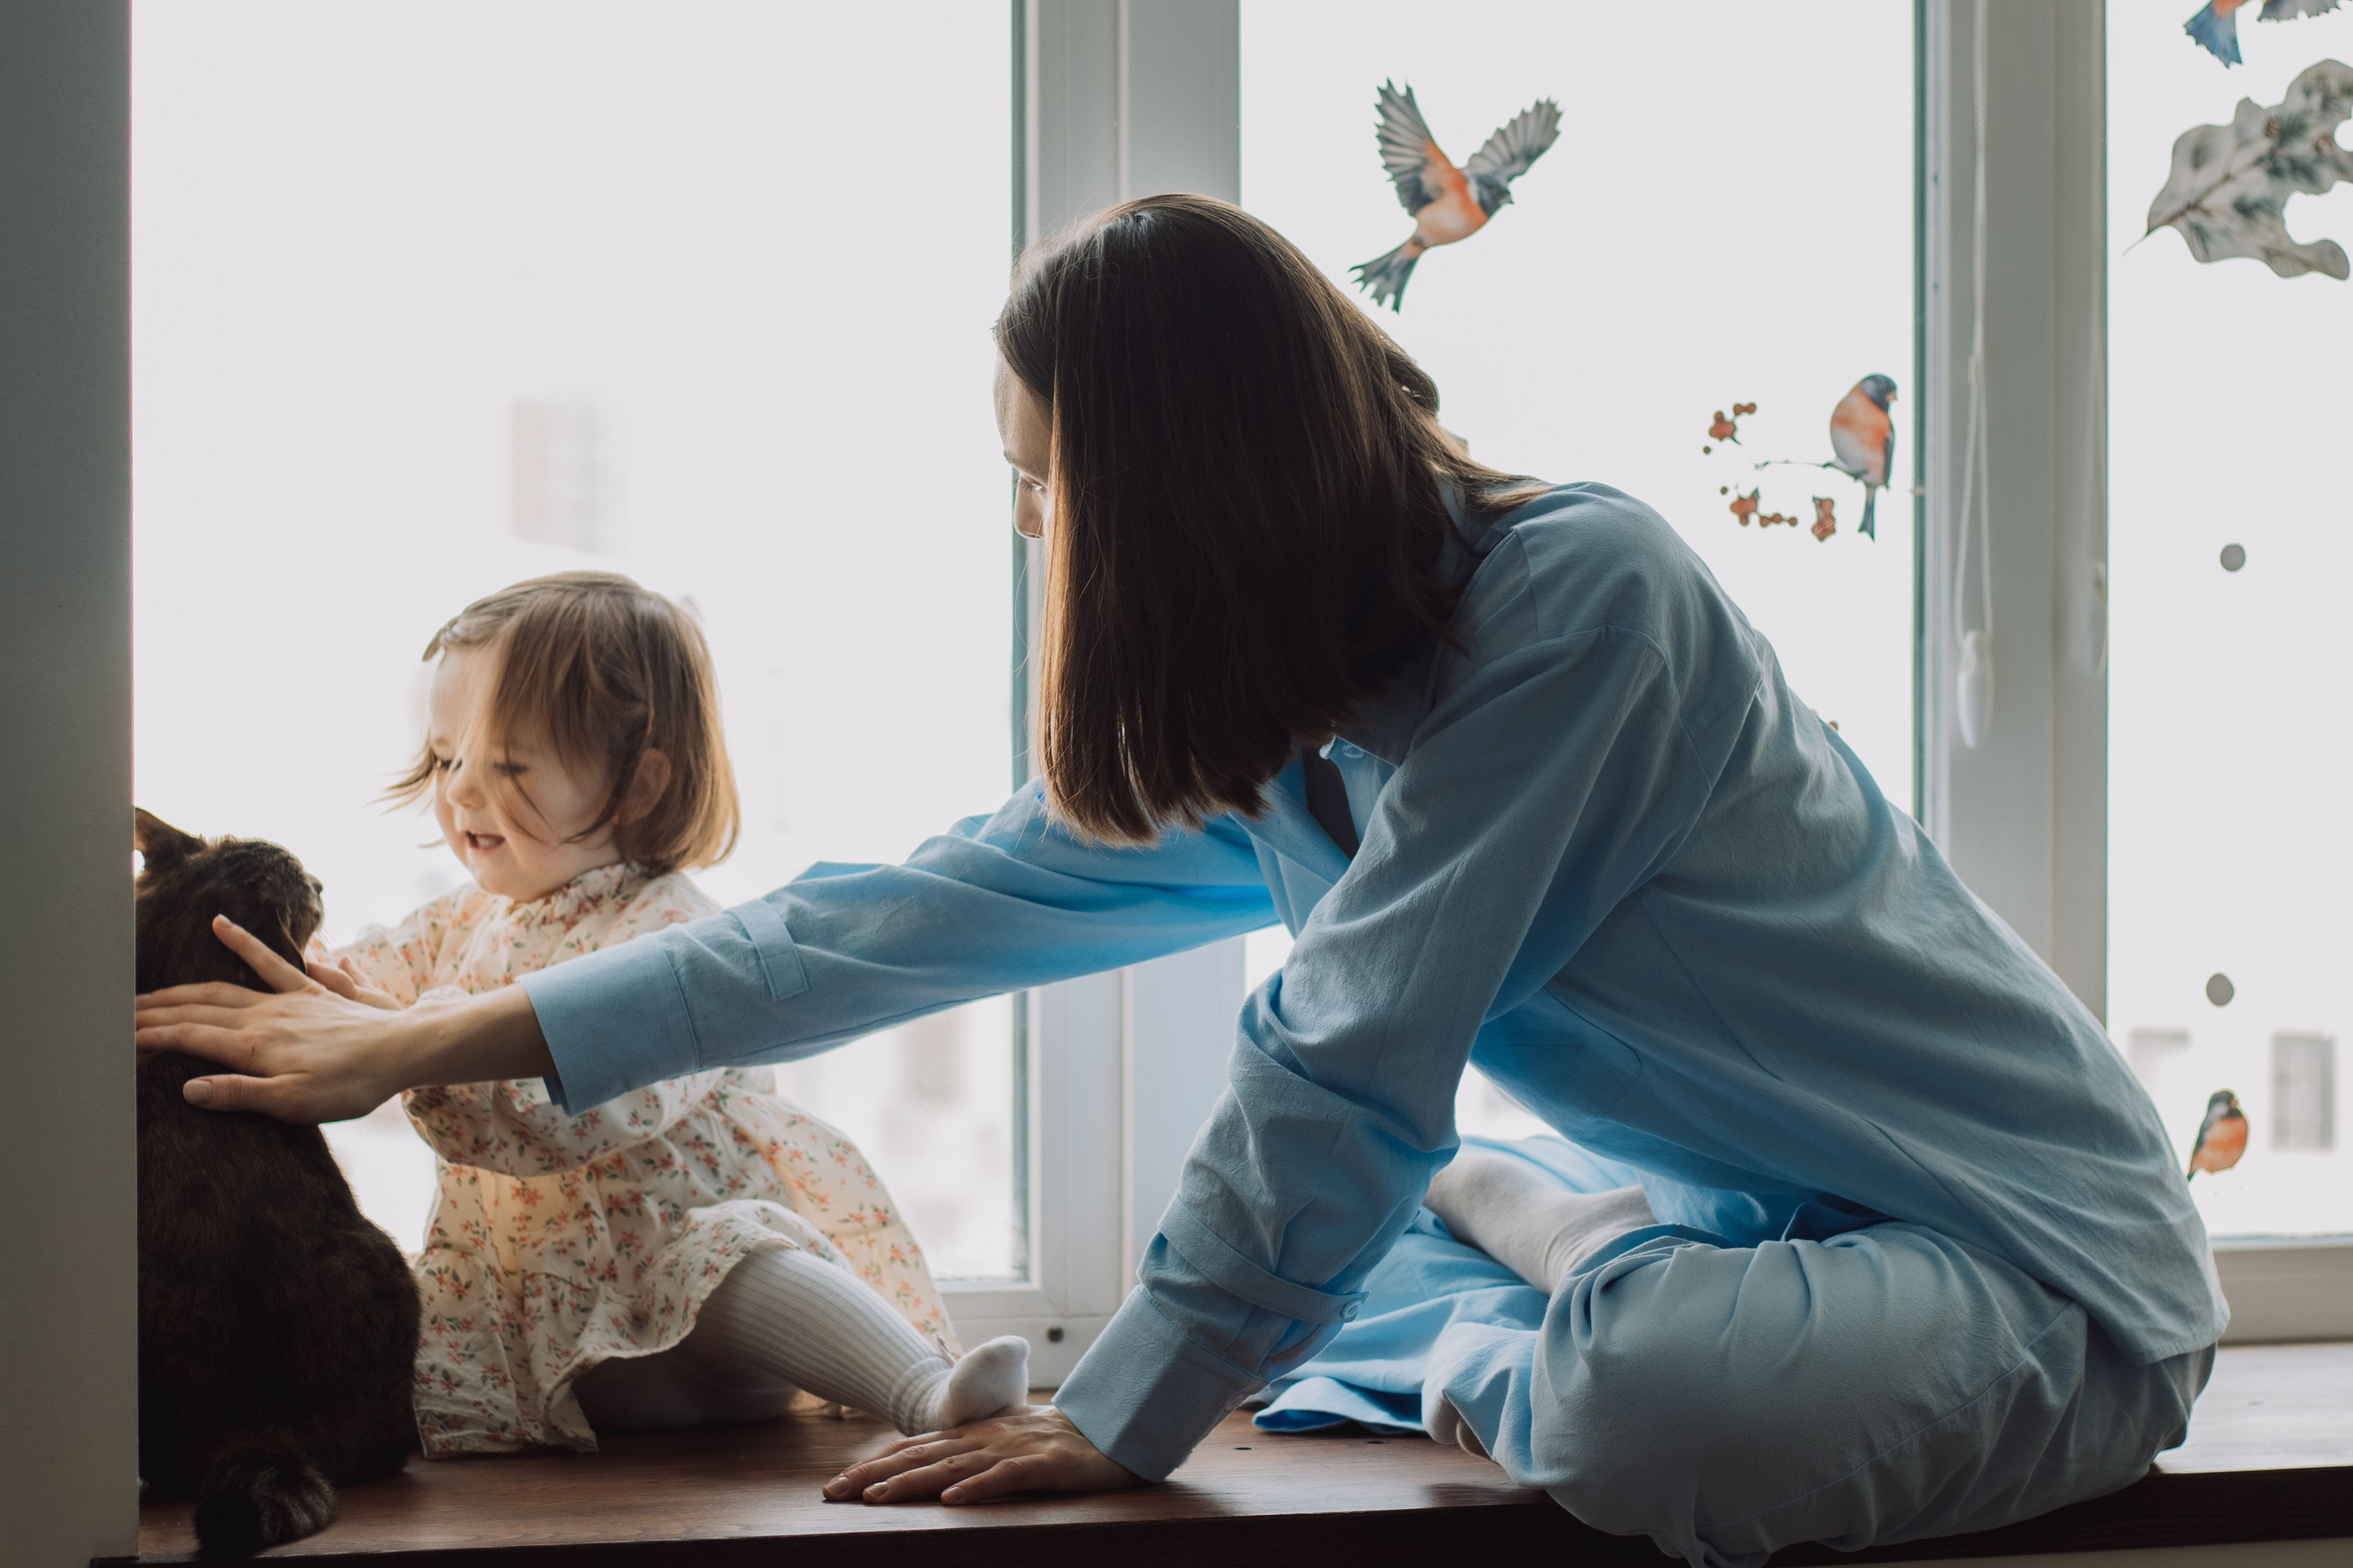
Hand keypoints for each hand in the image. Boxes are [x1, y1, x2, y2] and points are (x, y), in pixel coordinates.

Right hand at [135, 915, 441, 1122]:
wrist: (402, 1051)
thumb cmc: (351, 1085)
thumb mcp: (294, 1103)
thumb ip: (240, 1094)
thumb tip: (187, 1088)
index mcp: (254, 1046)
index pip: (189, 1037)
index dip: (152, 1037)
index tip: (118, 1039)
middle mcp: (264, 1017)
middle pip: (197, 1009)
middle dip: (156, 1012)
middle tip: (118, 1015)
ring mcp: (287, 1000)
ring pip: (222, 988)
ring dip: (182, 990)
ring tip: (150, 992)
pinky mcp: (311, 990)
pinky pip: (272, 962)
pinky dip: (244, 942)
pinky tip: (222, 923)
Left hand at [822, 1405, 1137, 1505]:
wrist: (1113, 1432)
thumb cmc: (1056, 1443)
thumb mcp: (1005, 1443)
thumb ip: (969, 1451)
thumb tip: (930, 1474)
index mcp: (974, 1435)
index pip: (913, 1448)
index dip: (873, 1464)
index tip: (836, 1484)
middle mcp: (985, 1439)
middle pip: (921, 1456)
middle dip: (874, 1474)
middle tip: (832, 1492)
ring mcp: (1013, 1449)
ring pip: (953, 1467)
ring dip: (912, 1483)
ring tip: (876, 1498)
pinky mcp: (1044, 1465)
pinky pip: (1006, 1477)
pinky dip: (978, 1488)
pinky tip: (952, 1502)